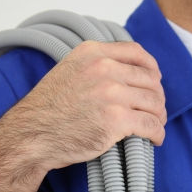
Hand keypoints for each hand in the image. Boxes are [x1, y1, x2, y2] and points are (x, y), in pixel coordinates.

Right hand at [0, 40, 165, 171]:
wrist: (33, 134)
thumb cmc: (50, 109)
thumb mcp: (71, 72)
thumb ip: (97, 68)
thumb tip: (127, 76)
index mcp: (93, 53)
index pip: (137, 53)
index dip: (152, 68)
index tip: (155, 80)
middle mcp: (104, 69)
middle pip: (150, 80)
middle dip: (157, 98)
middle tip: (156, 110)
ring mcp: (111, 94)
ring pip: (154, 103)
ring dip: (159, 116)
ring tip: (155, 125)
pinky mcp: (117, 120)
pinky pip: (151, 125)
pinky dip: (158, 133)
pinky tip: (155, 138)